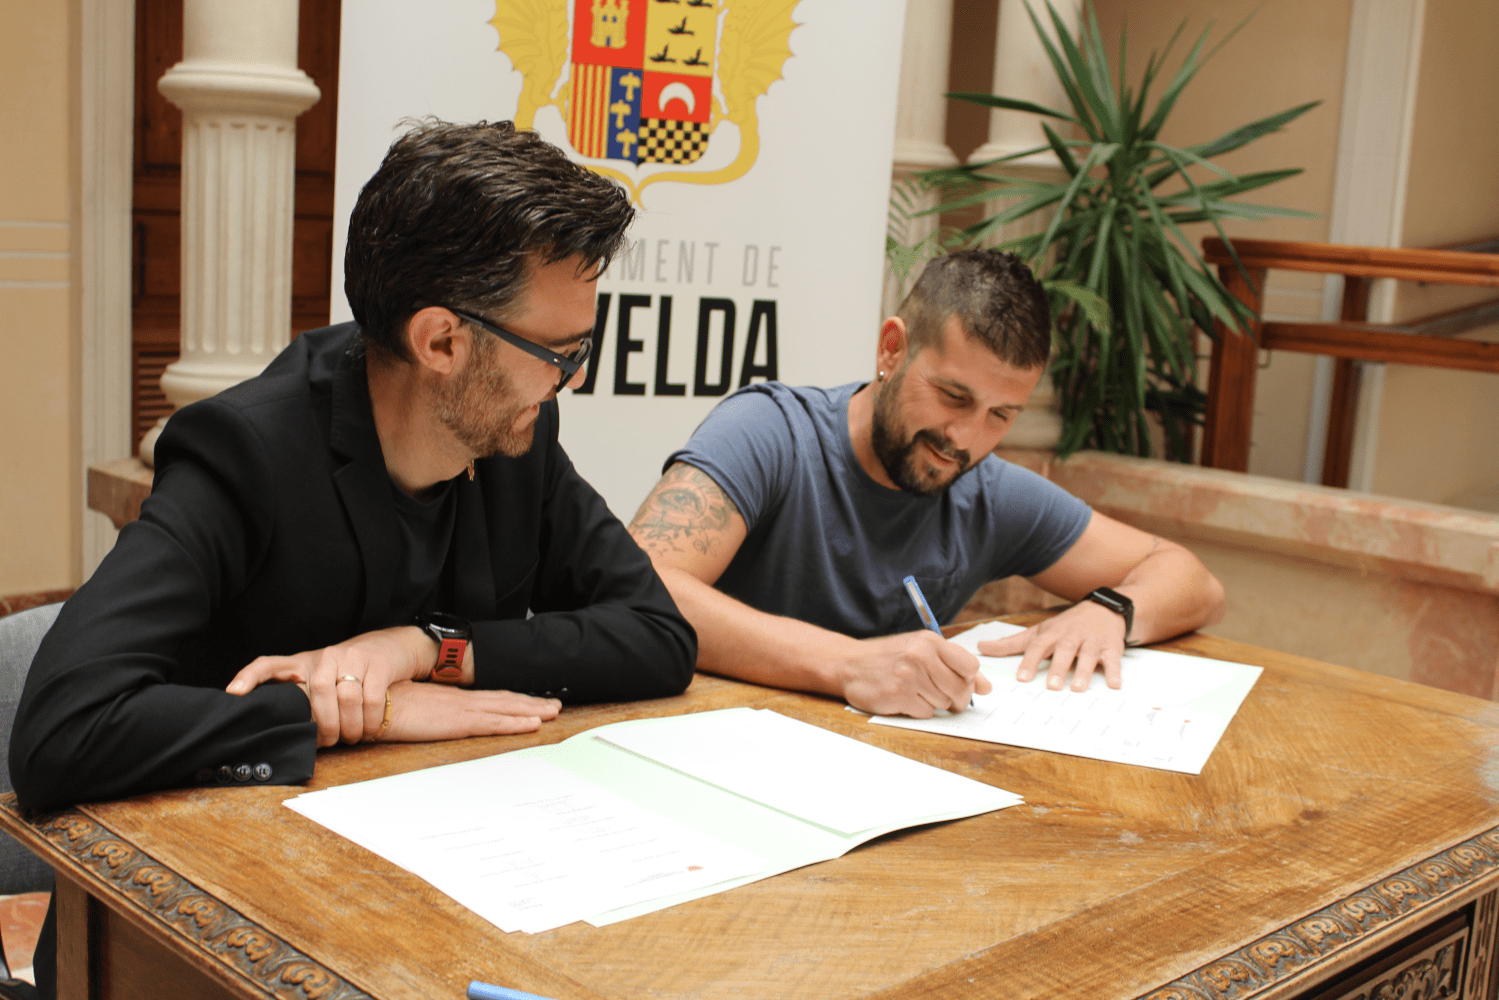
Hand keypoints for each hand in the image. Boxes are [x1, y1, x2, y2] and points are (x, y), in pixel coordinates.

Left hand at [226, 626, 433, 746]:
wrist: (389, 648)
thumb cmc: (349, 669)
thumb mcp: (321, 677)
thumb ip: (303, 698)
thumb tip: (287, 734)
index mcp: (304, 661)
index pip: (269, 664)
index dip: (249, 677)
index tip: (234, 693)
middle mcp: (326, 655)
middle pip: (318, 691)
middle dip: (326, 723)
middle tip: (333, 741)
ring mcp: (353, 656)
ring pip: (347, 697)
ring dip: (351, 725)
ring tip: (354, 737)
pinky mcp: (378, 663)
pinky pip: (371, 697)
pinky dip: (370, 720)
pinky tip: (370, 729)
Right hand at [377, 680, 559, 741]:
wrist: (366, 699)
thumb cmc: (381, 705)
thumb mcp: (407, 711)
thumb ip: (421, 715)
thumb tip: (425, 720)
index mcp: (448, 698)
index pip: (487, 698)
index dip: (510, 700)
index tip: (529, 702)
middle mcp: (459, 700)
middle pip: (502, 700)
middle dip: (530, 703)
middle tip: (554, 705)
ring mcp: (459, 709)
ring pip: (504, 709)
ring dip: (531, 711)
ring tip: (552, 711)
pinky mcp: (456, 721)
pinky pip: (493, 723)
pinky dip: (515, 722)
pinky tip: (532, 724)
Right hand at [838, 630, 992, 717]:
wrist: (849, 664)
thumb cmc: (890, 657)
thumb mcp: (921, 650)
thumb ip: (954, 665)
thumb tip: (986, 688)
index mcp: (930, 641)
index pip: (970, 666)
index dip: (968, 680)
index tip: (958, 682)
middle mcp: (921, 656)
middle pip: (960, 689)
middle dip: (956, 698)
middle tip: (941, 695)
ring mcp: (909, 676)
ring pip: (944, 703)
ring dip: (933, 702)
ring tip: (915, 691)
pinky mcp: (898, 696)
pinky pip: (926, 713)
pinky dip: (918, 710)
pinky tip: (904, 699)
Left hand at [977, 602, 1125, 691]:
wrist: (1104, 609)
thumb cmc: (1065, 626)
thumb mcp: (1039, 631)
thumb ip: (1011, 643)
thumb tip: (981, 648)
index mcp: (1052, 633)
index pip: (1038, 647)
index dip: (1030, 661)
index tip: (1022, 678)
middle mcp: (1071, 636)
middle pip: (1064, 651)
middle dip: (1058, 668)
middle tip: (1051, 687)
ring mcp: (1092, 641)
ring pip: (1088, 655)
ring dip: (1084, 672)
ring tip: (1078, 689)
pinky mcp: (1111, 647)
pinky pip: (1113, 659)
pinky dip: (1114, 671)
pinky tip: (1114, 685)